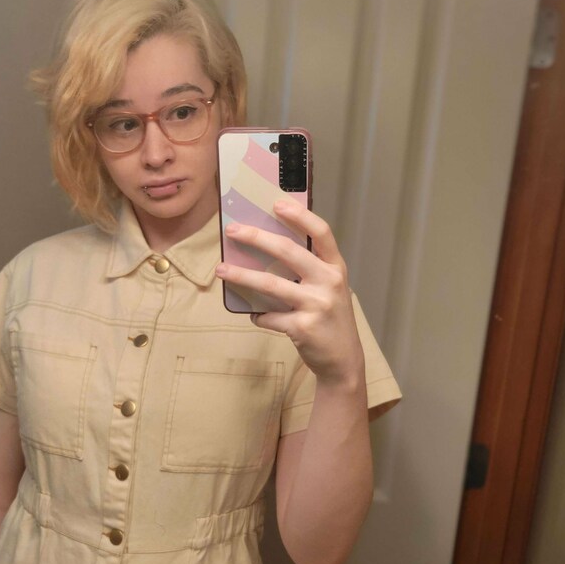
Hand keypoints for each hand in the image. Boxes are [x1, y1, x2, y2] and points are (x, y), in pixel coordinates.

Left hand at [215, 198, 364, 385]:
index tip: (276, 204)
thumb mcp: (330, 289)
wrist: (343, 360)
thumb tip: (267, 248)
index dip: (300, 216)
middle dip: (256, 238)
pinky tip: (255, 315)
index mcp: (336, 268)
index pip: (322, 233)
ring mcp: (316, 305)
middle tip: (232, 230)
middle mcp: (329, 283)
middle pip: (289, 252)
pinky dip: (258, 315)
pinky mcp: (302, 327)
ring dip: (241, 276)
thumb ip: (310, 270)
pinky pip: (269, 316)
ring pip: (270, 284)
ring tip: (221, 270)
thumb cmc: (330, 319)